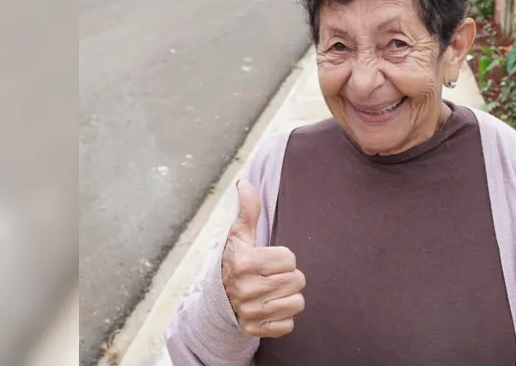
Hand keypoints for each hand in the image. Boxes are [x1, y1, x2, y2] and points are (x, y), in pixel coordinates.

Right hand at [221, 180, 305, 337]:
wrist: (217, 299)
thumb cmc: (234, 261)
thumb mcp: (240, 235)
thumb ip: (248, 211)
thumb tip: (244, 184)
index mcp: (244, 263)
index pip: (290, 259)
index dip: (283, 258)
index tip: (269, 260)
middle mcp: (246, 289)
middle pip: (297, 281)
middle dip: (288, 277)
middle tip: (271, 276)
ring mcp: (250, 312)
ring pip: (297, 303)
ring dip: (289, 296)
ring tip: (273, 291)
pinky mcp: (254, 331)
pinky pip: (288, 325)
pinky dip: (283, 317)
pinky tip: (269, 308)